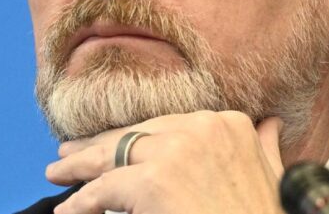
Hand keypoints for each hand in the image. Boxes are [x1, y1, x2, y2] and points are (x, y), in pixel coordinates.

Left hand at [45, 111, 284, 213]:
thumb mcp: (272, 176)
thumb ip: (264, 146)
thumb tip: (269, 124)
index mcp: (229, 123)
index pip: (165, 124)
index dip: (133, 135)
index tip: (109, 143)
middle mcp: (203, 127)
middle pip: (136, 133)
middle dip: (99, 145)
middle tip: (68, 152)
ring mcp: (177, 151)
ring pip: (113, 154)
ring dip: (81, 167)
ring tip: (57, 175)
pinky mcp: (153, 181)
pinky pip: (104, 189)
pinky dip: (82, 201)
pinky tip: (69, 210)